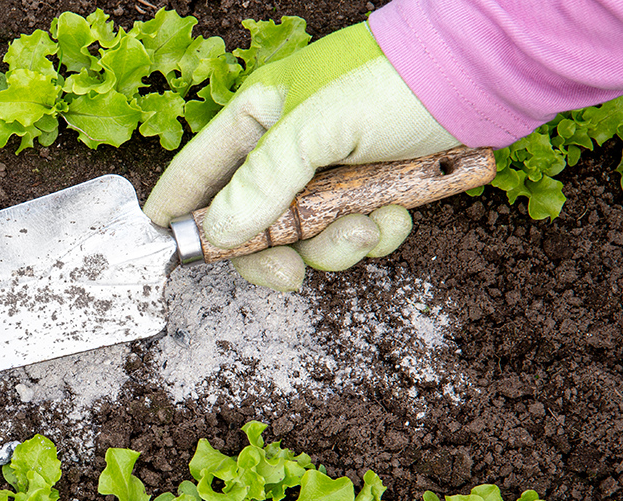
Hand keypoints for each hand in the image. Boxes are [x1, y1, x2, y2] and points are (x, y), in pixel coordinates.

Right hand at [143, 22, 459, 290]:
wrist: (483, 78)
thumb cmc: (393, 81)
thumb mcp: (315, 129)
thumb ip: (262, 183)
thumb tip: (219, 232)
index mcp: (258, 117)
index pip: (199, 171)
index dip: (179, 210)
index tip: (166, 250)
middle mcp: (286, 147)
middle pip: (251, 221)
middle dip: (275, 249)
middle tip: (290, 272)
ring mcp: (328, 171)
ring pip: (305, 236)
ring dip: (336, 244)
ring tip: (369, 226)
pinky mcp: (368, 189)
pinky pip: (352, 232)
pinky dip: (374, 234)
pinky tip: (396, 214)